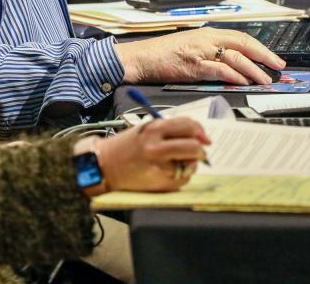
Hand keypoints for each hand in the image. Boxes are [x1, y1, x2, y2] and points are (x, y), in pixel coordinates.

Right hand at [76, 117, 209, 192]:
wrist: (105, 165)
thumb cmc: (127, 145)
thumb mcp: (146, 129)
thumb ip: (171, 130)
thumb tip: (199, 137)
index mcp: (154, 129)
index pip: (188, 126)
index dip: (199, 131)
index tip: (203, 137)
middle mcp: (157, 147)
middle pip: (193, 146)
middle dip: (200, 149)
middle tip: (199, 151)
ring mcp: (159, 167)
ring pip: (191, 164)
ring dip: (190, 163)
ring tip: (178, 162)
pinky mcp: (161, 184)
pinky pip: (183, 179)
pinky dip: (181, 175)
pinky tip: (168, 172)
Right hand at [114, 27, 285, 84]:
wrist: (142, 57)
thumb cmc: (164, 54)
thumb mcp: (192, 45)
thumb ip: (212, 51)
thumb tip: (235, 62)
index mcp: (209, 33)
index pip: (243, 38)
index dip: (262, 48)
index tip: (275, 59)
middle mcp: (207, 39)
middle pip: (244, 45)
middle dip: (264, 57)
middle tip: (277, 68)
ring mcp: (201, 52)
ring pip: (235, 58)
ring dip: (253, 70)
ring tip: (264, 80)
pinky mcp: (193, 66)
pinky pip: (218, 70)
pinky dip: (233, 76)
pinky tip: (243, 82)